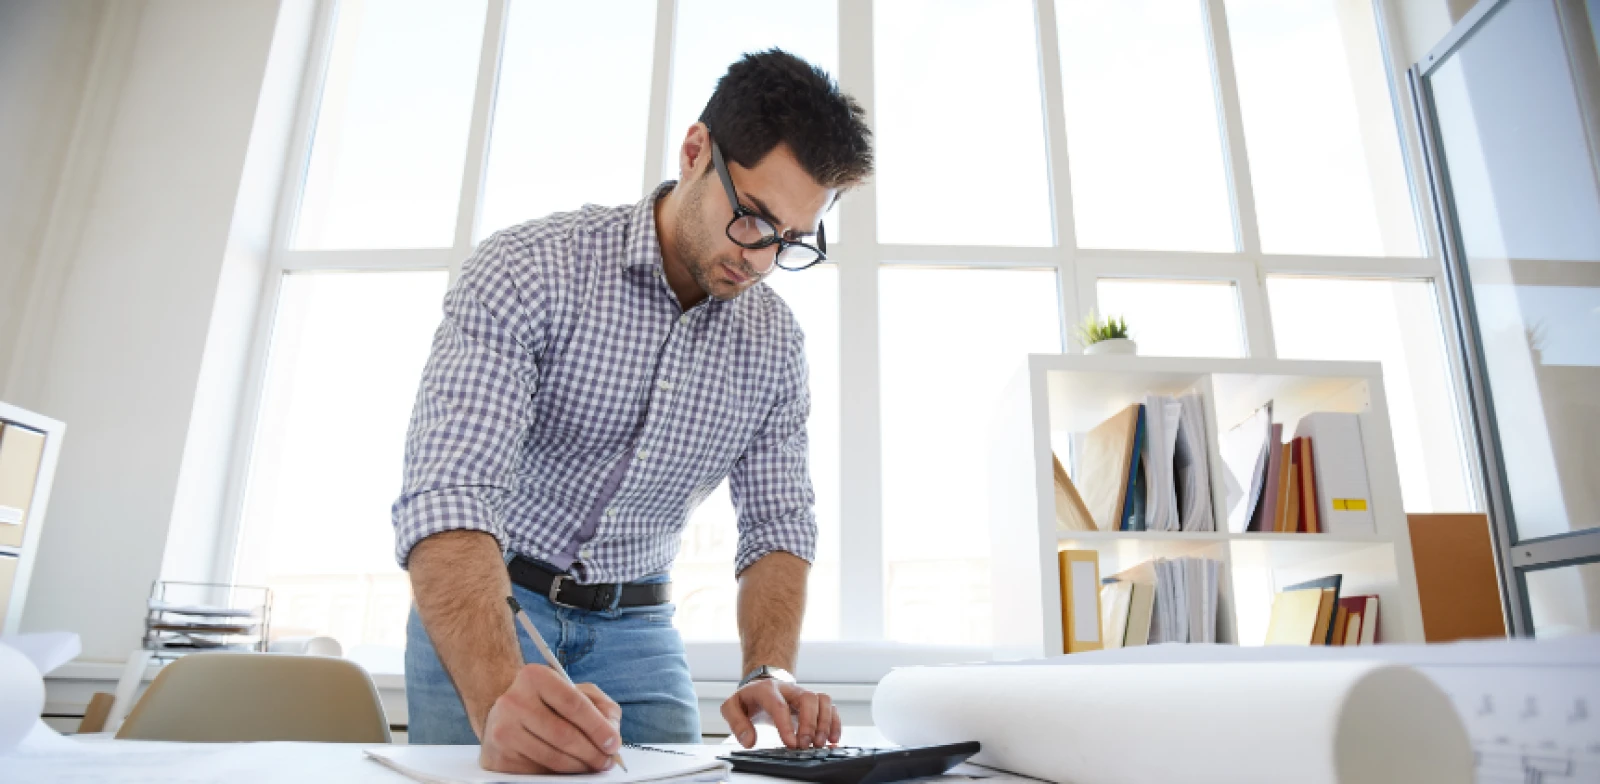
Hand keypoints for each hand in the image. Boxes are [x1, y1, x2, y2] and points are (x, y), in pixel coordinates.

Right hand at [479, 664, 622, 773]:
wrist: (504, 715)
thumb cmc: (547, 703)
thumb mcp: (576, 692)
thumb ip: (601, 707)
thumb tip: (611, 735)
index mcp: (535, 676)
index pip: (573, 703)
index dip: (598, 727)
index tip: (613, 743)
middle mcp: (514, 700)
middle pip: (563, 734)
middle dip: (591, 752)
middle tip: (606, 761)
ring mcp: (502, 730)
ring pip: (552, 757)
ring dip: (578, 766)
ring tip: (591, 765)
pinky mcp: (499, 757)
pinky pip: (537, 771)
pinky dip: (558, 774)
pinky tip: (568, 769)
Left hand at [721, 678, 841, 749]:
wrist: (760, 685)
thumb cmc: (748, 699)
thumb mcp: (731, 707)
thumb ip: (736, 723)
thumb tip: (748, 741)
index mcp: (767, 689)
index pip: (779, 705)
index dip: (787, 725)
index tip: (792, 744)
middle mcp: (789, 689)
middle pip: (807, 698)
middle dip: (810, 723)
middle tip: (805, 745)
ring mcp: (802, 694)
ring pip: (822, 700)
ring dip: (825, 722)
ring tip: (820, 743)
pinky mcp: (812, 702)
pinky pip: (830, 707)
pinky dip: (835, 722)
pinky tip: (833, 738)